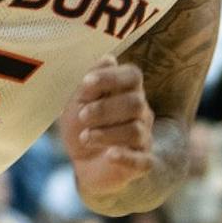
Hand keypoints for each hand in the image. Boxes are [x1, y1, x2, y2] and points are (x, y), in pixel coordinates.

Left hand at [65, 59, 153, 205]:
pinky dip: (125, 156)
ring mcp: (144, 139)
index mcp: (127, 92)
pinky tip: (110, 154)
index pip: (133, 76)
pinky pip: (142, 160)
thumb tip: (108, 59)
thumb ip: (89, 84)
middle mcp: (141, 113)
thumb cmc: (83, 125)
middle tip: (82, 116)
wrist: (84, 163)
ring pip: (135, 131)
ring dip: (106, 133)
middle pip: (135, 103)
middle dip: (104, 109)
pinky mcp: (141, 164)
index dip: (111, 77)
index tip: (86, 83)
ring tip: (85, 138)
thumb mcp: (77, 103)